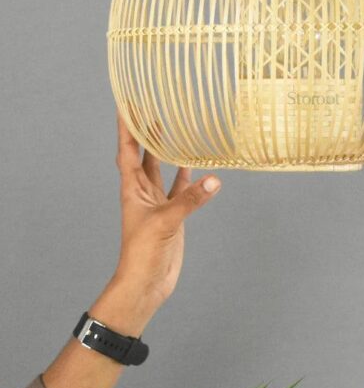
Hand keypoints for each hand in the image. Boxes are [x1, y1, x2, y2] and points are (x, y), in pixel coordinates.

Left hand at [90, 115, 220, 335]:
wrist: (145, 283)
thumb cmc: (143, 254)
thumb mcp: (165, 222)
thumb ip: (190, 200)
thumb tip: (214, 179)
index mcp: (132, 189)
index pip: (127, 150)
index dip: (126, 127)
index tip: (126, 104)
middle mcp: (142, 192)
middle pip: (143, 155)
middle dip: (145, 133)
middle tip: (150, 107)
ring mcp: (157, 203)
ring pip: (161, 170)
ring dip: (165, 150)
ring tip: (171, 128)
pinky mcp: (172, 215)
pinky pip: (180, 190)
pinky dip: (188, 178)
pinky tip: (196, 166)